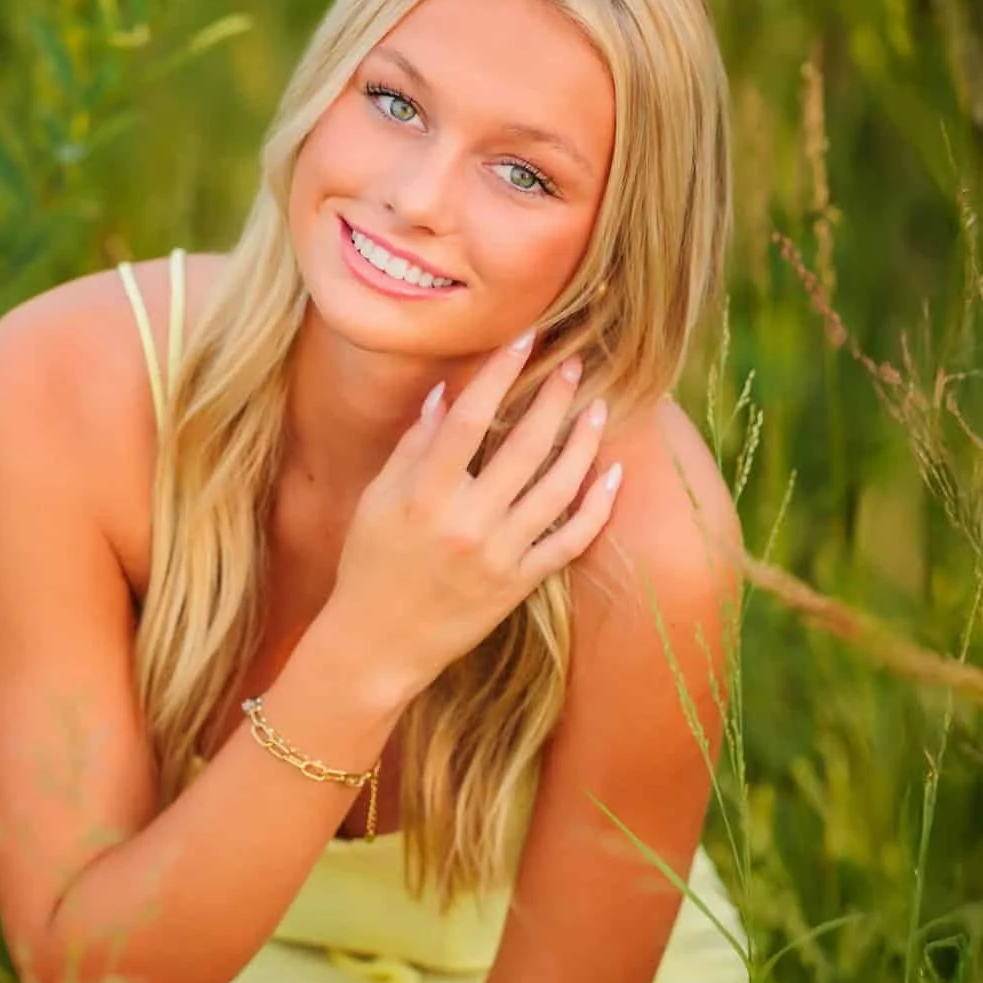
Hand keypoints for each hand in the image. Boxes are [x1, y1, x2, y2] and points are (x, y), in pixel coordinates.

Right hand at [328, 334, 621, 697]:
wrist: (378, 645)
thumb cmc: (369, 565)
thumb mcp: (376, 501)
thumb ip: (413, 448)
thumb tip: (447, 396)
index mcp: (424, 496)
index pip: (470, 419)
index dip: (500, 373)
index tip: (525, 337)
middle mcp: (466, 523)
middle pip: (524, 445)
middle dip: (554, 397)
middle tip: (575, 364)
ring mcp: (498, 556)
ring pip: (558, 488)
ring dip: (584, 443)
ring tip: (599, 410)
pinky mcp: (519, 585)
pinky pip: (569, 541)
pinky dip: (596, 508)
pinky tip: (612, 476)